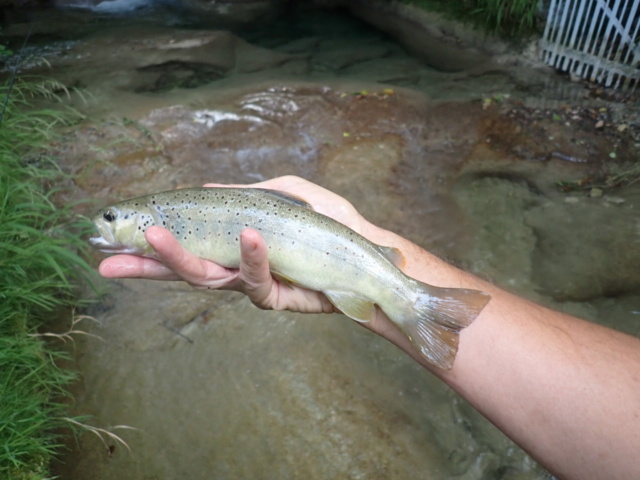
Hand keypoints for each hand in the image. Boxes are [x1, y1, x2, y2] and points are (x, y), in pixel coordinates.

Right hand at [97, 176, 370, 313]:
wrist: (368, 256)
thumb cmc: (329, 225)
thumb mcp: (286, 195)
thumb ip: (246, 192)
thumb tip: (203, 189)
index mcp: (233, 243)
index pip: (186, 243)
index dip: (153, 241)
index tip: (118, 231)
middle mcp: (236, 266)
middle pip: (183, 268)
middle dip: (145, 266)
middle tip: (107, 263)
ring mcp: (253, 283)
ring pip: (208, 278)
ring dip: (178, 258)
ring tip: (153, 236)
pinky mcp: (276, 297)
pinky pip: (255, 278)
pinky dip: (251, 254)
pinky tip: (248, 232)